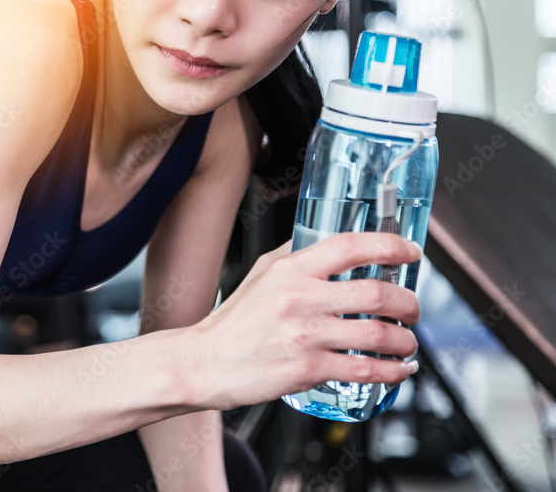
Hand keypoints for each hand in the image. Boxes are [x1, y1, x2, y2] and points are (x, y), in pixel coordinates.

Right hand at [189, 232, 421, 410]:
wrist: (206, 362)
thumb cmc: (234, 321)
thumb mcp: (260, 274)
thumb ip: (296, 256)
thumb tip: (334, 245)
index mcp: (291, 270)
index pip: (351, 246)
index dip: (390, 246)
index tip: (410, 252)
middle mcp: (300, 298)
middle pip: (377, 293)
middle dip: (409, 303)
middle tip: (412, 309)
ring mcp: (306, 335)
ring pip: (378, 335)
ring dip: (405, 341)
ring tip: (406, 343)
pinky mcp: (308, 369)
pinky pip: (364, 370)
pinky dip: (392, 372)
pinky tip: (398, 370)